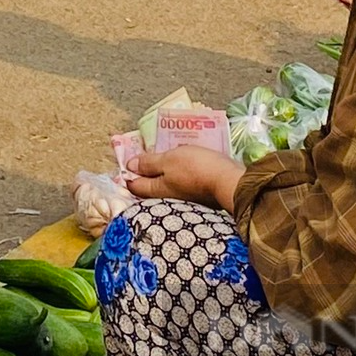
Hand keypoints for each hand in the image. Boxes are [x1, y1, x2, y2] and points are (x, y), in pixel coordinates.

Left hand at [129, 146, 243, 210]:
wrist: (229, 182)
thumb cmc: (196, 168)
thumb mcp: (169, 159)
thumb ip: (148, 163)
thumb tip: (129, 166)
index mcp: (156, 190)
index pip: (134, 185)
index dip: (127, 174)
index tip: (125, 162)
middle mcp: (168, 198)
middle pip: (149, 187)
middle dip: (144, 174)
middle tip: (142, 158)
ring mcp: (183, 198)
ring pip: (166, 185)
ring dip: (162, 173)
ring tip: (163, 157)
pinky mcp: (198, 194)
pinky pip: (181, 184)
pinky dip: (178, 175)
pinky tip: (182, 165)